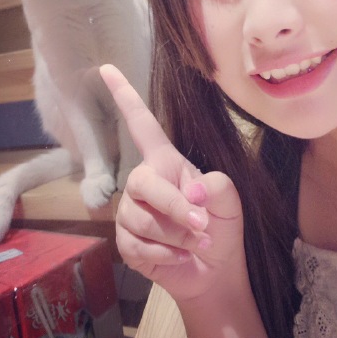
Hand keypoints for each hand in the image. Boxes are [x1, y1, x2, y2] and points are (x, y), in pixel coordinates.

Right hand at [100, 64, 244, 302]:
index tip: (107, 67)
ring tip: (197, 242)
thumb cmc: (221, 225)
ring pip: (142, 218)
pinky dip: (166, 254)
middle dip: (175, 206)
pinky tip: (179, 256)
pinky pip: (137, 245)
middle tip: (203, 224)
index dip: (125, 96)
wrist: (214, 269)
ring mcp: (131, 212)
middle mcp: (144, 181)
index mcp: (168, 161)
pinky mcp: (125, 241)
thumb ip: (217, 186)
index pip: (142, 124)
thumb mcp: (229, 200)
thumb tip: (192, 192)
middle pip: (142, 181)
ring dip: (177, 234)